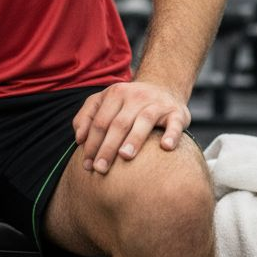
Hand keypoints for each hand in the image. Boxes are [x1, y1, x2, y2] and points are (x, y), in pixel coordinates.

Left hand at [72, 81, 190, 174]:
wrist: (164, 88)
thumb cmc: (129, 103)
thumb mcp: (105, 101)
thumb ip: (87, 116)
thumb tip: (79, 138)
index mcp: (116, 93)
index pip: (100, 121)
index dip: (91, 143)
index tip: (87, 165)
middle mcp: (136, 96)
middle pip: (119, 123)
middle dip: (107, 147)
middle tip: (100, 168)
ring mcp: (157, 103)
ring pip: (144, 120)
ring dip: (134, 139)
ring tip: (125, 156)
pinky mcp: (176, 112)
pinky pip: (174, 123)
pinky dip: (171, 134)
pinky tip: (166, 147)